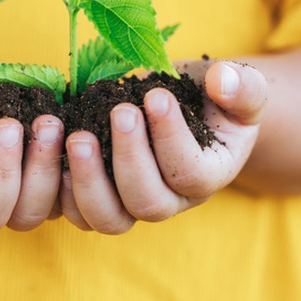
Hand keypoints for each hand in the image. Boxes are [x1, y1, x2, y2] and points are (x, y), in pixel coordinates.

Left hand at [60, 60, 266, 233]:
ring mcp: (134, 202)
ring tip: (78, 137)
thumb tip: (222, 80)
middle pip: (148, 204)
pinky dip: (63, 188)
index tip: (155, 96)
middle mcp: (173, 199)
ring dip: (89, 181)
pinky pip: (78, 212)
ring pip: (109, 219)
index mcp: (210, 175)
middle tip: (120, 112)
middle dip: (130, 159)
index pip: (191, 174)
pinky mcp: (103, 196)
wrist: (189, 106)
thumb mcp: (243, 87)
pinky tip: (57, 148)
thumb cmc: (216, 97)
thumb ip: (243, 86)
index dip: (171, 138)